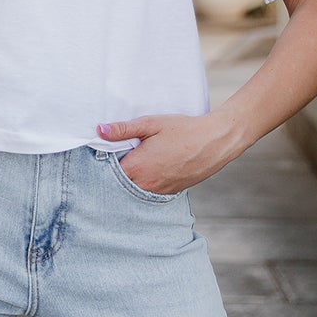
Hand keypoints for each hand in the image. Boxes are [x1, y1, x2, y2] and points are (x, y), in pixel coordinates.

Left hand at [95, 110, 245, 195]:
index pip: (107, 172)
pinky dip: (146, 185)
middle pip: (119, 184)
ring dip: (131, 181)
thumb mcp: (151, 124)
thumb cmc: (184, 130)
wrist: (215, 142)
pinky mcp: (170, 193)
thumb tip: (100, 130)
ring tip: (136, 163)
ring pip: (135, 190)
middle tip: (119, 158)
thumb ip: (124, 129)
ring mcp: (158, 191)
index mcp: (137, 166)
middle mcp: (145, 184)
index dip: (104, 162)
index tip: (104, 153)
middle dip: (115, 173)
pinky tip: (151, 171)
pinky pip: (150, 192)